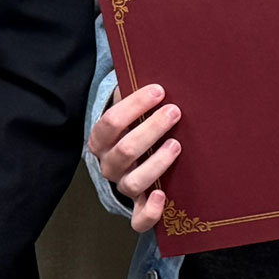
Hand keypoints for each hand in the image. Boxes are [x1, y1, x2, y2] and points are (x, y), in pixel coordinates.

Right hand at [88, 83, 179, 233]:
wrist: (129, 159)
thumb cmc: (134, 126)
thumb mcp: (129, 109)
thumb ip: (132, 91)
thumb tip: (154, 60)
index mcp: (101, 139)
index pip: (111, 121)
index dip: (135, 105)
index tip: (159, 90)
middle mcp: (109, 164)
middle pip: (124, 150)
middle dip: (151, 129)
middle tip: (175, 112)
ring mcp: (123, 186)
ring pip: (133, 182)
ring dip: (156, 163)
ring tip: (176, 146)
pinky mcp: (139, 206)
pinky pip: (139, 218)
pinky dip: (151, 211)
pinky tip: (164, 195)